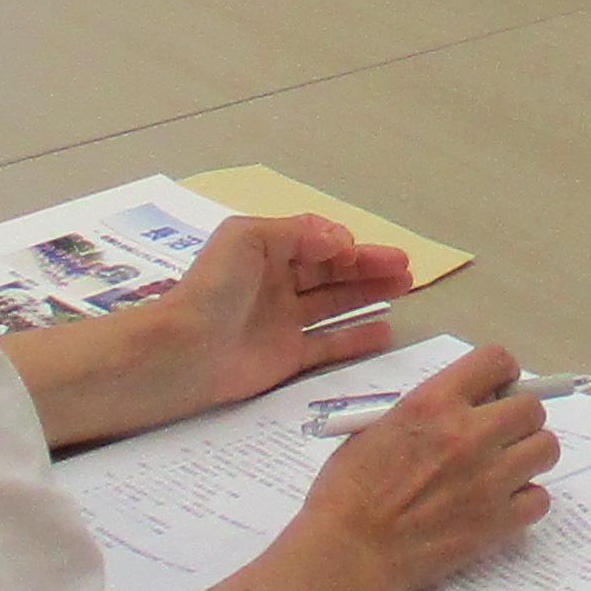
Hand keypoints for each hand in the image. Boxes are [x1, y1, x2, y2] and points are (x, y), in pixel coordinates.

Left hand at [164, 210, 413, 412]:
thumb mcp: (247, 238)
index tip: (358, 252)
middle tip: (405, 266)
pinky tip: (385, 330)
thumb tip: (341, 243)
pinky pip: (330, 345)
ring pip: (336, 303)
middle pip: (332, 271)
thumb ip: (297, 233)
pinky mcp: (288, 357)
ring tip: (405, 286)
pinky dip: (357, 337)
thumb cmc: (213, 288)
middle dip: (368, 266)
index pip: (315, 242)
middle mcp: (277, 283)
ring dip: (369, 292)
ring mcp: (284, 321)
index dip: (342, 244)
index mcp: (266, 251)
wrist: (184, 351)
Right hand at [293, 345, 557, 590]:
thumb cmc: (348, 493)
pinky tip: (500, 504)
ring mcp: (488, 480)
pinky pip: (540, 499)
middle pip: (531, 408)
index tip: (496, 390)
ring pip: (546, 449)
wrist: (349, 553)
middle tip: (499, 435)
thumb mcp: (375, 429)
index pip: (496, 361)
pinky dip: (526, 501)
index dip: (501, 375)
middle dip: (518, 418)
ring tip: (504, 469)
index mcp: (433, 404)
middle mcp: (468, 435)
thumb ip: (424, 413)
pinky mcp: (498, 522)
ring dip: (528, 455)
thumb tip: (462, 407)